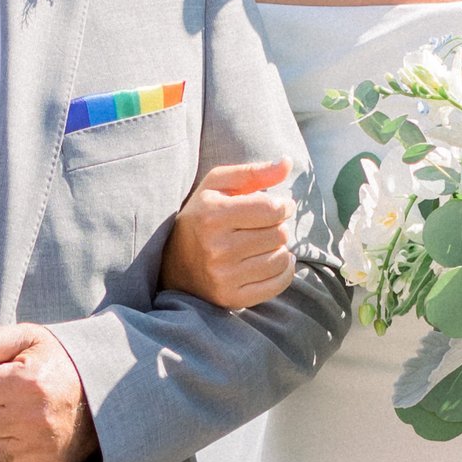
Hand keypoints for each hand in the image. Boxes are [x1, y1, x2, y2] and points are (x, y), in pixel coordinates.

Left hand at [0, 324, 94, 461]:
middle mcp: (32, 418)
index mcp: (27, 382)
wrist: (106, 395)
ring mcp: (39, 448)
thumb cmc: (61, 363)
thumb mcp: (29, 340)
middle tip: (7, 402)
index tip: (2, 381)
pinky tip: (21, 441)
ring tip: (14, 422)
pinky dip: (6, 460)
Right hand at [160, 158, 296, 308]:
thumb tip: (288, 162)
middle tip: (263, 227)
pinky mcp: (232, 298)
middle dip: (277, 227)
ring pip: (281, 259)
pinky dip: (283, 271)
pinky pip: (278, 284)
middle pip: (279, 234)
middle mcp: (216, 248)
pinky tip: (270, 261)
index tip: (277, 206)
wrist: (174, 264)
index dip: (283, 206)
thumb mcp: (217, 185)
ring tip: (264, 244)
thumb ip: (252, 172)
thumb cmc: (202, 216)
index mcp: (212, 215)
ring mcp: (224, 276)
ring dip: (279, 249)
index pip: (272, 209)